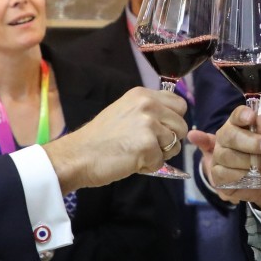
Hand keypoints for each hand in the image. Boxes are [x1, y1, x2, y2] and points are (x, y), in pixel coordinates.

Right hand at [44, 87, 187, 190]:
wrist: (78, 155)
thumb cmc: (99, 138)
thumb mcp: (125, 112)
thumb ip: (148, 112)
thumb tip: (171, 122)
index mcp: (142, 94)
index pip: (179, 103)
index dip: (173, 120)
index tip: (161, 130)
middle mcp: (148, 104)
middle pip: (182, 124)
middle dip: (171, 139)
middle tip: (148, 146)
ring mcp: (149, 123)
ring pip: (175, 144)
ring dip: (160, 154)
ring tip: (137, 152)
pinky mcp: (148, 144)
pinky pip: (161, 161)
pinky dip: (149, 166)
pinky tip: (131, 161)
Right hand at [207, 105, 260, 209]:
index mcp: (241, 125)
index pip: (237, 115)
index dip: (242, 115)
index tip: (251, 117)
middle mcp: (226, 138)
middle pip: (228, 134)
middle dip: (249, 141)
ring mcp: (220, 156)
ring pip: (225, 155)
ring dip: (246, 161)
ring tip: (259, 166)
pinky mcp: (217, 175)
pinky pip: (222, 172)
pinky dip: (238, 175)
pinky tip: (247, 175)